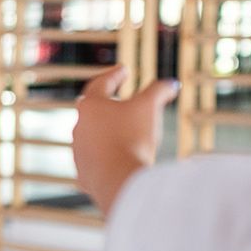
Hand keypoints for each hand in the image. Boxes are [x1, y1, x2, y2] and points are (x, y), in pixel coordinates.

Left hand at [72, 68, 178, 214]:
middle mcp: (79, 127)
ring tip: (119, 132)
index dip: (114, 75)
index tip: (124, 70)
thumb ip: (159, 91)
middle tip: (115, 99)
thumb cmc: (132, 138)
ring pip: (91, 138)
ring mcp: (78, 152)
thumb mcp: (149, 107)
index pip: (100, 84)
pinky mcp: (83, 175)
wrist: (118, 180)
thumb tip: (172, 84)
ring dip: (104, 133)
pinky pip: (94, 163)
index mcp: (90, 106)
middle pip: (91, 111)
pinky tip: (113, 160)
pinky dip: (105, 158)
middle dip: (105, 104)